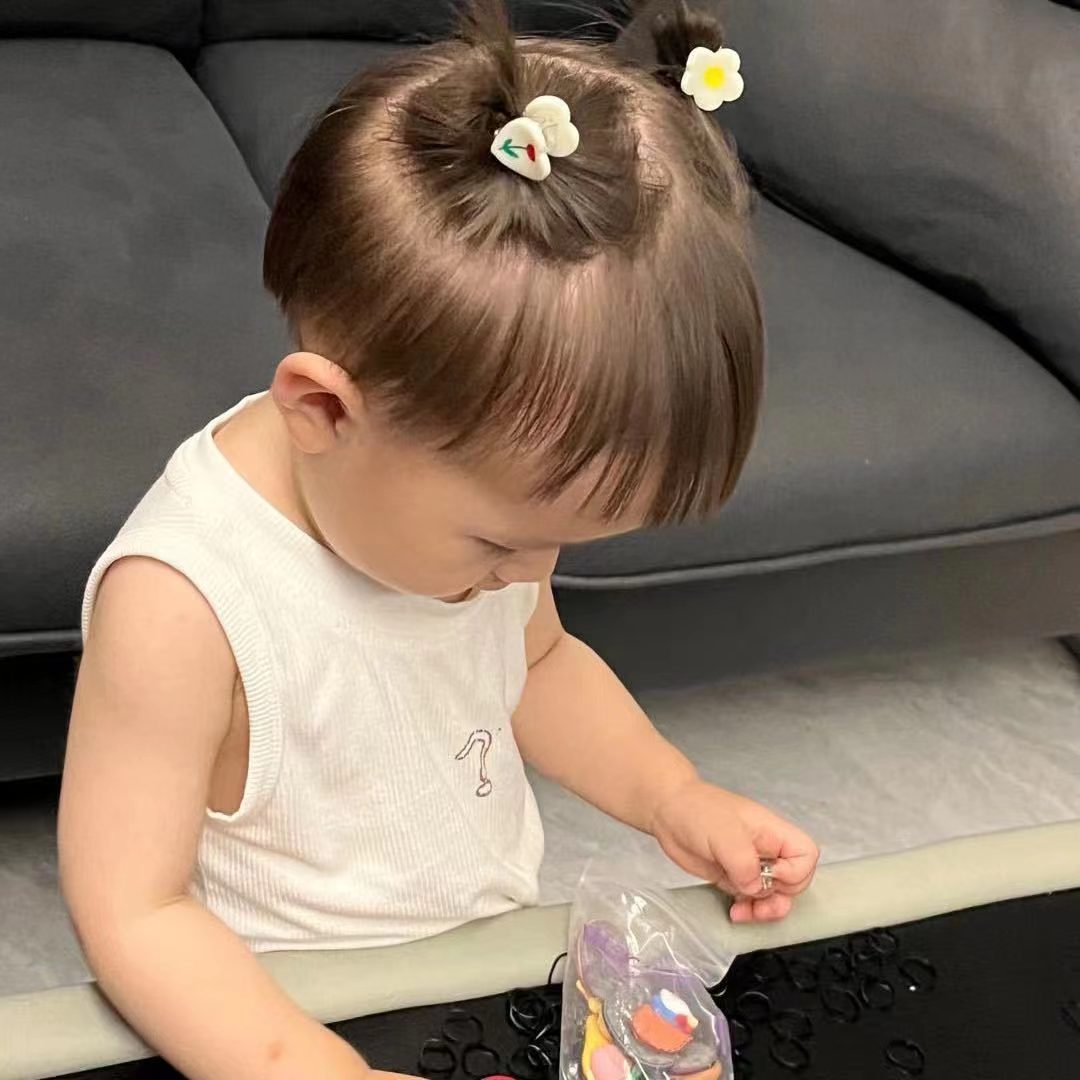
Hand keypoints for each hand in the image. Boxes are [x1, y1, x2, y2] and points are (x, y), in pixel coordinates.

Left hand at [650, 779, 818, 923]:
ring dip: (765, 910)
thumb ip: (744, 863)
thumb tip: (755, 888)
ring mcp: (750, 866)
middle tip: (755, 900)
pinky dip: (749, 911)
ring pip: (774, 895)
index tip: (769, 873)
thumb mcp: (724, 834)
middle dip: (779, 897)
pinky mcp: (733, 878)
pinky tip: (734, 912)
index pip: (806, 855)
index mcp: (773, 832)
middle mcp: (767, 850)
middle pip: (794, 882)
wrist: (668, 812)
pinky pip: (752, 901)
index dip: (794, 872)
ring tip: (744, 914)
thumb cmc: (699, 813)